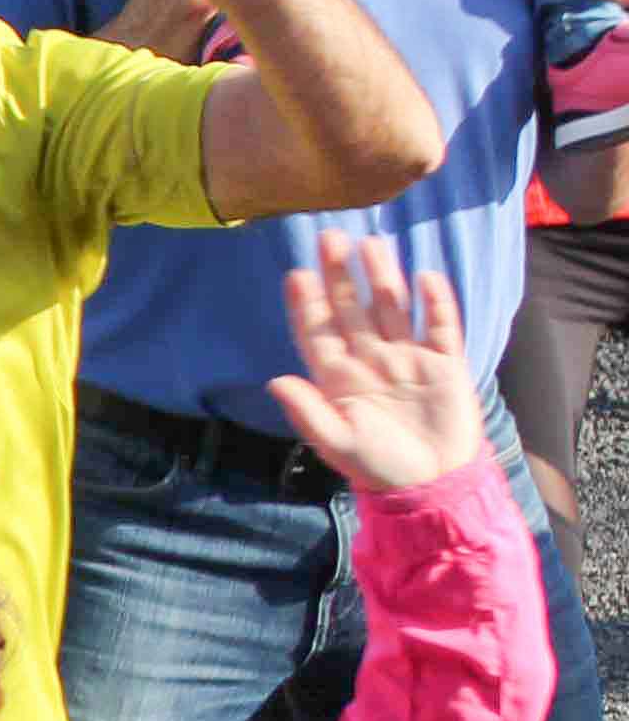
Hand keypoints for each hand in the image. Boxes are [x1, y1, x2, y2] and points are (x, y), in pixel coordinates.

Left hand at [265, 238, 483, 490]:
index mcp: (339, 377)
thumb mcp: (338, 442)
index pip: (318, 332)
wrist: (434, 483)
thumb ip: (308, 412)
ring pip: (393, 308)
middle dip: (340, 276)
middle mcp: (371, 360)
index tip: (295, 274)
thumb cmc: (379, 466)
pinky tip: (426, 277)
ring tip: (372, 244)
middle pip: (353, 310)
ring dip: (383, 278)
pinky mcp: (445, 365)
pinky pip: (441, 327)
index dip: (307, 304)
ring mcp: (408, 359)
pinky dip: (436, 303)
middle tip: (329, 237)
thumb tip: (275, 381)